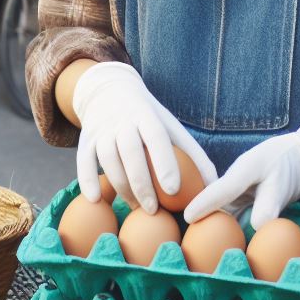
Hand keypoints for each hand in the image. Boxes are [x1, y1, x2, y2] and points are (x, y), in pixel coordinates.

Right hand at [73, 61, 217, 212]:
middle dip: (141, 183)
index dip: (165, 163)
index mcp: (147, 115)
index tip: (174, 190)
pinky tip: (96, 200)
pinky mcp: (86, 139)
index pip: (156, 137)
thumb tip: (215, 185)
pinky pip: (84, 161)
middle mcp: (122, 120)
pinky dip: (87, 180)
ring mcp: (102, 129)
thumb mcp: (170, 125)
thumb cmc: (148, 117)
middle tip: (154, 210)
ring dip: (121, 186)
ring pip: (108, 159)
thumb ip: (192, 153)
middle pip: (130, 152)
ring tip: (136, 208)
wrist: (108, 90)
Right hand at [183, 118, 299, 228]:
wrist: (297, 157)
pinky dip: (228, 225)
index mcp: (242, 170)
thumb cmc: (289, 167)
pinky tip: (226, 239)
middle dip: (202, 216)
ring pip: (222, 209)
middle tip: (192, 238)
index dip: (203, 203)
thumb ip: (269, 205)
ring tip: (204, 243)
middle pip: (214, 201)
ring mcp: (236, 189)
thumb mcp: (281, 185)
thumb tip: (256, 228)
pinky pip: (231, 213)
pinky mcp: (240, 197)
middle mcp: (233, 179)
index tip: (188, 217)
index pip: (220, 189)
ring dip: (216, 224)